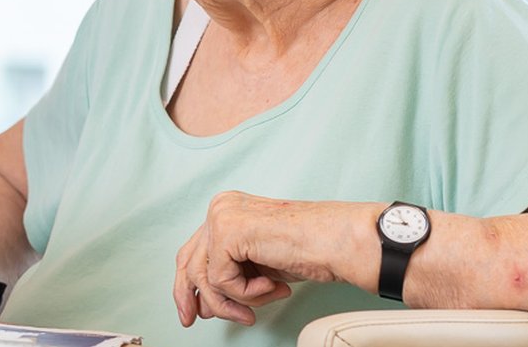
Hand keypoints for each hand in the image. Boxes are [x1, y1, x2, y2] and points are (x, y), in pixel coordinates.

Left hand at [172, 192, 370, 327]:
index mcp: (228, 211)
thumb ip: (231, 274)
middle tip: (196, 320)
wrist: (339, 242)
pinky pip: (221, 280)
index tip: (194, 311)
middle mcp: (221, 208)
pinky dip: (247, 293)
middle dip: (195, 296)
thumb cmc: (310, 250)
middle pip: (188, 262)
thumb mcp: (259, 265)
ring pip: (205, 276)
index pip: (193, 251)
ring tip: (266, 299)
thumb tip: (204, 303)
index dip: (189, 285)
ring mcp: (222, 216)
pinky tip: (273, 285)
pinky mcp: (228, 231)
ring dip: (234, 300)